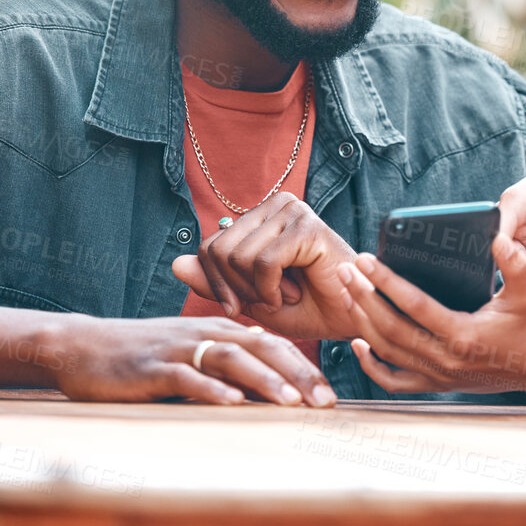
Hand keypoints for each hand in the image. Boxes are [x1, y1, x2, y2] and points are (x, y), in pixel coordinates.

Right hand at [50, 314, 335, 405]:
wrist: (82, 347)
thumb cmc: (141, 355)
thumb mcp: (190, 354)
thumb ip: (227, 363)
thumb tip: (268, 382)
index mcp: (219, 331)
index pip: (274, 346)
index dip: (305, 368)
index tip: (331, 396)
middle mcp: (204, 335)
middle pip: (262, 349)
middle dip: (298, 375)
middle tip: (326, 402)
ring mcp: (177, 350)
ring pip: (229, 359)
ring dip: (263, 380)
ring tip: (291, 402)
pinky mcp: (151, 368)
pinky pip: (186, 377)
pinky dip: (210, 389)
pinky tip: (232, 404)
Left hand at [170, 193, 363, 339]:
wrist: (350, 321)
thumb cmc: (307, 309)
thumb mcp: (250, 299)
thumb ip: (215, 282)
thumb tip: (175, 264)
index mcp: (261, 216)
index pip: (209, 245)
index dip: (216, 284)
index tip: (237, 307)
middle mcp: (276, 205)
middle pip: (218, 250)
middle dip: (236, 289)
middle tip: (267, 301)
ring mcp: (293, 211)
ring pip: (238, 257)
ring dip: (258, 292)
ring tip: (285, 295)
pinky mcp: (307, 227)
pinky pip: (263, 263)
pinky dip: (271, 290)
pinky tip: (294, 293)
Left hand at [336, 234, 525, 395]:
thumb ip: (515, 264)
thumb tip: (500, 239)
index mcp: (464, 334)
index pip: (413, 305)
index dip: (385, 282)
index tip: (365, 261)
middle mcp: (447, 359)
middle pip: (390, 328)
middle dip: (362, 298)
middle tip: (345, 270)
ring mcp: (439, 375)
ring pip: (387, 352)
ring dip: (361, 322)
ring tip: (347, 294)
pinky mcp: (437, 384)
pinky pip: (394, 380)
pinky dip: (371, 364)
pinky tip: (357, 341)